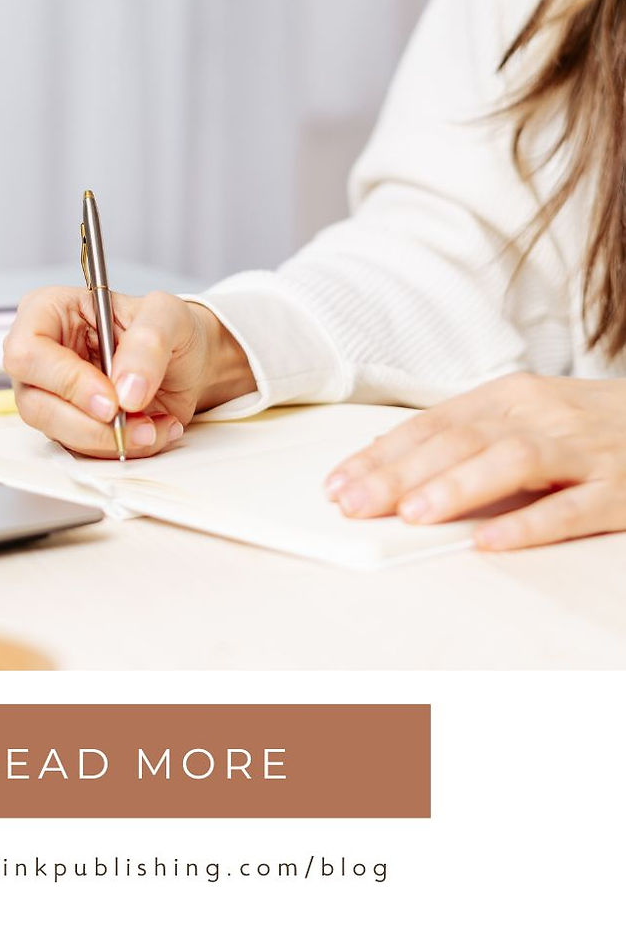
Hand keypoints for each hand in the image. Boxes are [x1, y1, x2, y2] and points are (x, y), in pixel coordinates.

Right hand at [3, 287, 252, 456]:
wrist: (188, 361)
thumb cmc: (168, 328)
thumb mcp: (167, 315)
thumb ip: (148, 343)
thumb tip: (125, 389)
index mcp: (48, 312)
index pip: (28, 351)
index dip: (65, 380)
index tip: (111, 399)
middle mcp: (42, 356)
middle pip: (34, 402)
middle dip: (89, 422)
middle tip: (134, 420)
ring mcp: (52, 395)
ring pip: (58, 433)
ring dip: (110, 439)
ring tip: (154, 425)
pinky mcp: (71, 426)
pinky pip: (84, 450)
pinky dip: (124, 447)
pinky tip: (154, 429)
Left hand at [324, 373, 625, 549]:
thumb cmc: (584, 425)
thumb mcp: (524, 414)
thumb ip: (464, 436)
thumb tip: (386, 462)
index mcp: (510, 395)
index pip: (433, 423)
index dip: (383, 454)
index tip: (339, 483)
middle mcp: (542, 416)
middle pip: (462, 440)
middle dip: (402, 473)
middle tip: (356, 503)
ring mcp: (582, 452)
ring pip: (513, 462)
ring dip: (458, 487)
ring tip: (414, 515)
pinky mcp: (618, 491)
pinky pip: (571, 508)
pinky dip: (529, 525)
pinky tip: (491, 540)